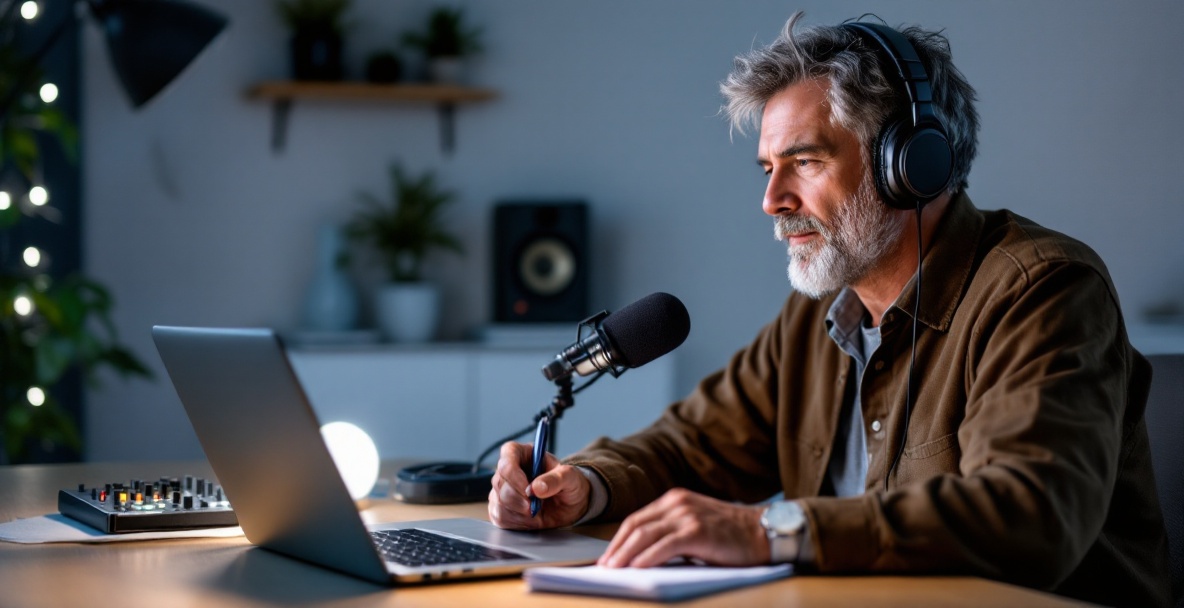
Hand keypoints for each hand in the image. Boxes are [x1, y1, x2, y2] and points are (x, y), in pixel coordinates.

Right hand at [488, 441, 590, 529]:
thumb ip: (556, 479)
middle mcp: (509, 470)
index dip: (514, 474)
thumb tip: (537, 487)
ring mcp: (502, 490)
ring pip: (498, 502)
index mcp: (522, 454)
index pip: (507, 457)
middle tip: (535, 506)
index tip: (528, 490)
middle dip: (519, 498)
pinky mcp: (501, 508)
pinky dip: (517, 522)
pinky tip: (530, 519)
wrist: (570, 505)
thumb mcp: (570, 478)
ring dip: (519, 512)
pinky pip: (500, 518)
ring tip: (536, 511)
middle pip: (500, 483)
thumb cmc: (569, 484)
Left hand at [598, 488, 768, 567]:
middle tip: (604, 567)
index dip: (618, 539)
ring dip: (625, 554)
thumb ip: (671, 533)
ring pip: (645, 534)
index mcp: (675, 499)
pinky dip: (647, 557)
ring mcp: (687, 515)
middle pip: (635, 525)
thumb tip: (641, 556)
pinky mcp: (698, 531)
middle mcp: (678, 503)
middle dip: (616, 548)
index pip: (636, 519)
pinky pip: (664, 545)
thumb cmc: (731, 535)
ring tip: (613, 570)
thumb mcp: (696, 525)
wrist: (765, 532)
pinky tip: (637, 568)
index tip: (607, 557)